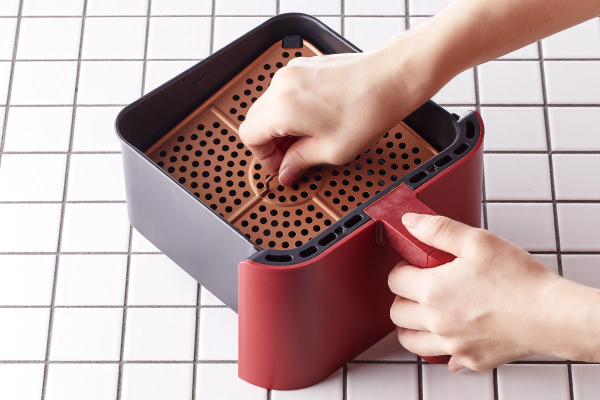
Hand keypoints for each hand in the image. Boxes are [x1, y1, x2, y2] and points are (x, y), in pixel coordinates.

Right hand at [238, 33, 432, 185]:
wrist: (392, 79)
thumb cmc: (369, 110)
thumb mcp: (332, 150)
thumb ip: (300, 162)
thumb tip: (286, 172)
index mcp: (284, 108)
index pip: (250, 136)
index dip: (263, 157)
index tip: (281, 164)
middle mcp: (282, 85)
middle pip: (255, 119)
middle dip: (269, 142)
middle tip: (292, 156)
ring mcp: (292, 72)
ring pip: (268, 105)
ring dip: (279, 125)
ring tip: (306, 137)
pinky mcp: (303, 66)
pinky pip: (283, 92)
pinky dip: (290, 108)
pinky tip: (313, 120)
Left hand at [388, 213, 564, 370]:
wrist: (552, 315)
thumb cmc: (520, 281)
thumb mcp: (478, 241)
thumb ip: (439, 229)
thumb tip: (411, 222)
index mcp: (432, 291)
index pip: (394, 280)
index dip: (402, 268)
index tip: (414, 265)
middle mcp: (436, 322)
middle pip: (397, 312)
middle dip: (403, 296)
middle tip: (419, 286)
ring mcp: (452, 345)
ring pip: (410, 340)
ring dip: (411, 325)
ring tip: (427, 310)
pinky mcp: (470, 359)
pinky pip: (443, 358)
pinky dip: (441, 346)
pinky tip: (453, 332)